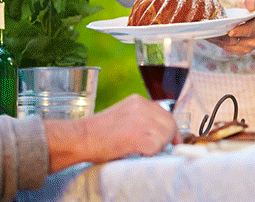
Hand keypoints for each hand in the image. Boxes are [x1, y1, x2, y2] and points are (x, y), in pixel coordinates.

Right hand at [44, 94, 179, 171]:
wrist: (81, 137)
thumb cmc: (98, 132)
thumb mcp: (123, 115)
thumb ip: (140, 117)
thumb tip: (157, 130)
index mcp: (138, 101)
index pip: (165, 113)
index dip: (170, 129)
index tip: (173, 140)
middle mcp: (142, 107)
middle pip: (169, 123)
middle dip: (167, 138)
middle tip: (156, 149)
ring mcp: (141, 120)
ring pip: (165, 136)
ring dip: (157, 147)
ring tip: (140, 149)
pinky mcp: (138, 136)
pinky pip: (157, 147)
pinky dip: (150, 153)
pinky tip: (137, 152)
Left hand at [206, 0, 254, 54]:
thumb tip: (248, 5)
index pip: (249, 30)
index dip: (239, 31)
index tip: (230, 31)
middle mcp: (254, 41)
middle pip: (235, 41)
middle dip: (222, 36)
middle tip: (210, 30)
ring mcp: (246, 48)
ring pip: (229, 46)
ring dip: (218, 40)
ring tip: (206, 33)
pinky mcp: (240, 51)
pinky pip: (227, 49)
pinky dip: (218, 43)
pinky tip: (210, 36)